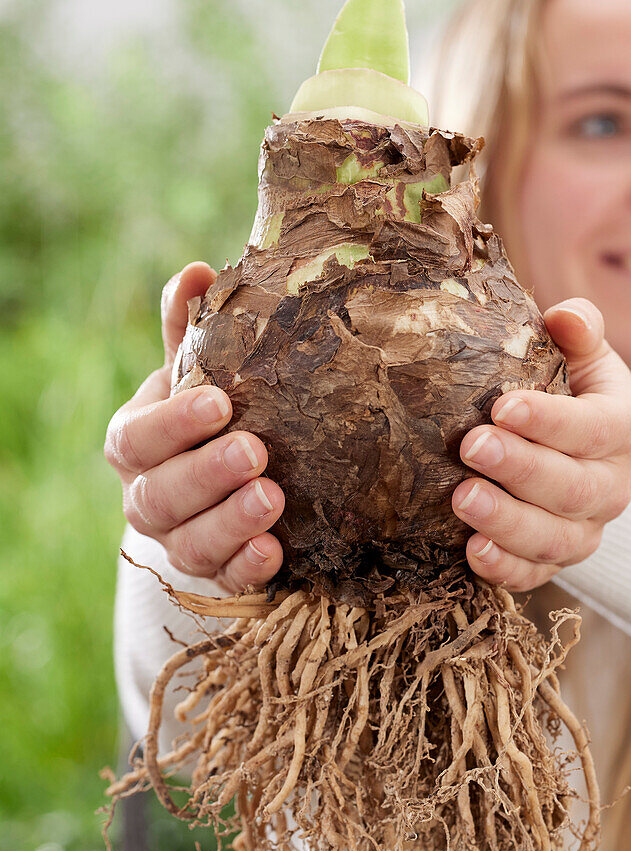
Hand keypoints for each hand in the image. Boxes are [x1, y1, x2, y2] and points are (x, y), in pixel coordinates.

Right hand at [104, 262, 285, 592]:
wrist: (226, 483)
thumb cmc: (211, 416)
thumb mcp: (199, 373)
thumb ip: (191, 330)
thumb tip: (198, 270)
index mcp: (135, 442)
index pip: (138, 437)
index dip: (174, 423)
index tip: (221, 403)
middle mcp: (147, 496)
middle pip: (160, 495)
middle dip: (206, 474)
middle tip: (255, 452)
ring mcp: (179, 540)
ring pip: (190, 543)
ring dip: (230, 524)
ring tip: (272, 500)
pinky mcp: (217, 574)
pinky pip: (225, 580)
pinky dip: (247, 569)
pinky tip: (274, 553)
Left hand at [452, 298, 630, 591]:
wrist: (575, 444)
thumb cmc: (568, 386)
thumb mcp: (581, 353)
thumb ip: (578, 329)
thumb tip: (566, 317)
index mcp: (623, 427)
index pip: (595, 428)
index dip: (550, 421)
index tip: (502, 406)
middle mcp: (611, 485)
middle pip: (574, 488)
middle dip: (521, 469)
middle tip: (471, 447)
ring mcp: (585, 529)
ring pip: (555, 539)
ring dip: (507, 523)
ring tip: (461, 500)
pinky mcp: (554, 560)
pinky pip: (535, 575)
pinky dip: (506, 569)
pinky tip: (472, 552)